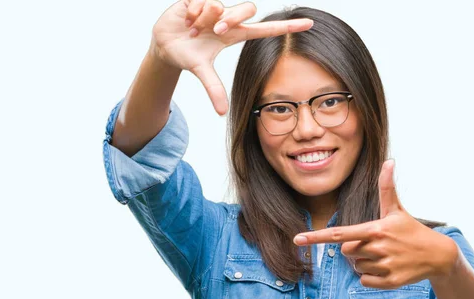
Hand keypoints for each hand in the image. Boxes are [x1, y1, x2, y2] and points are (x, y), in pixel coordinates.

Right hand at [150, 0, 313, 114]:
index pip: (266, 29)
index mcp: (235, 34)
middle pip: (247, 9)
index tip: (310, 24)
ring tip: (193, 28)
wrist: (164, 45)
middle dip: (231, 19)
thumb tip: (222, 113)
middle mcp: (228, 18)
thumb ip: (213, 88)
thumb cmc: (188, 55)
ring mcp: (215, 6)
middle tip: (215, 30)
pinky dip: (192, 12)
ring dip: (205, 18)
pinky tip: (186, 19)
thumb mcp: (201, 70)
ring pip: (221, 4)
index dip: (287, 27)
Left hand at [293, 159, 458, 288]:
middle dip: (354, 249)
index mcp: (375, 229)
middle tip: (374, 244)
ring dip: (364, 263)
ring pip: (355, 267)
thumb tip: (389, 161)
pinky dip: (371, 277)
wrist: (438, 255)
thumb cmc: (411, 230)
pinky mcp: (390, 282)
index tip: (297, 239)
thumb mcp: (397, 209)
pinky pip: (364, 281)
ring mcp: (384, 266)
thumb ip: (387, 187)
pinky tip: (387, 268)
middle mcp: (378, 248)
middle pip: (346, 252)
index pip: (338, 234)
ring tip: (384, 255)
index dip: (316, 237)